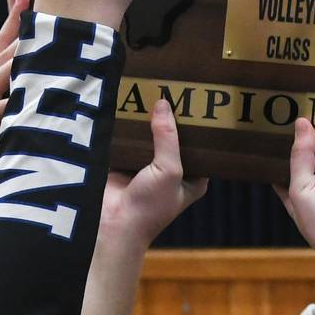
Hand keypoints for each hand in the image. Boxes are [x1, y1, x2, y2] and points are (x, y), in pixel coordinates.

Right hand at [100, 98, 208, 248]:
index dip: (200, 127)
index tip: (200, 102)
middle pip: (174, 138)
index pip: (201, 146)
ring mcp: (147, 167)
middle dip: (173, 119)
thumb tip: (163, 104)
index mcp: (192, 178)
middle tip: (176, 89)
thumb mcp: (169, 170)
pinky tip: (129, 105)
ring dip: (149, 121)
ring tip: (152, 90)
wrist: (114, 225)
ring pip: (151, 137)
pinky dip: (128, 126)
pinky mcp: (125, 163)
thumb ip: (167, 137)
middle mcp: (171, 172)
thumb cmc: (150, 207)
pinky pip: (129, 140)